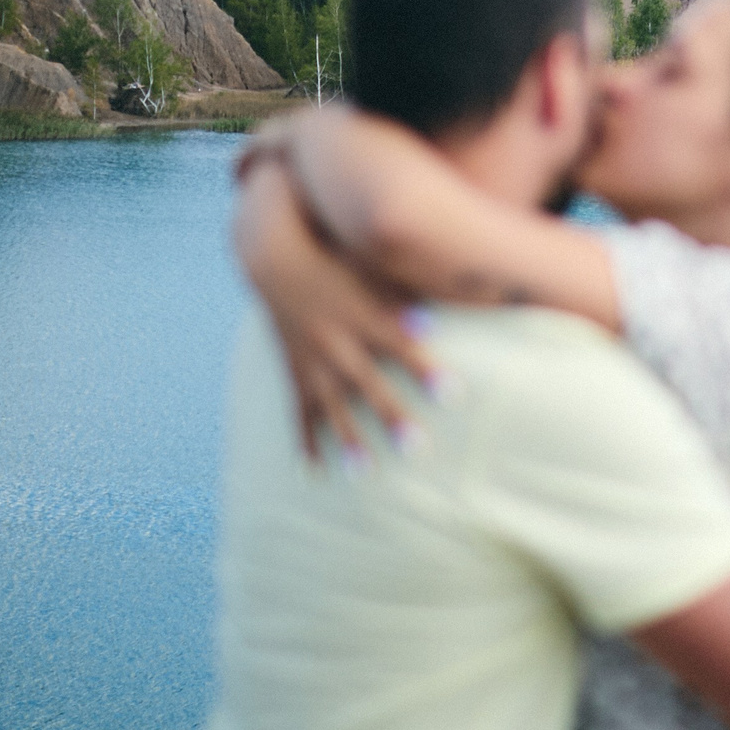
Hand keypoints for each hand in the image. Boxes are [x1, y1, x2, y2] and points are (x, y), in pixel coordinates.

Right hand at [234, 159, 435, 459]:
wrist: (274, 255)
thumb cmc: (341, 262)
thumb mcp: (374, 271)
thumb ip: (408, 295)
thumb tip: (446, 318)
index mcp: (361, 314)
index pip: (400, 345)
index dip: (426, 367)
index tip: (455, 394)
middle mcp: (335, 340)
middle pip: (367, 382)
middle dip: (391, 415)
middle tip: (418, 449)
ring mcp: (311, 359)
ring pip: (331, 405)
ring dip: (348, 440)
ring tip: (364, 474)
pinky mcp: (294, 371)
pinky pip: (299, 412)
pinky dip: (305, 443)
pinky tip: (313, 473)